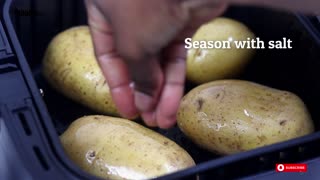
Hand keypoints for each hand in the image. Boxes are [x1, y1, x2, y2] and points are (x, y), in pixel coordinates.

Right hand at [85, 0, 226, 127]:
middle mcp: (131, 14)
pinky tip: (173, 102)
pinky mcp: (183, 22)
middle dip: (142, 93)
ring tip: (162, 118)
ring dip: (161, 92)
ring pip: (158, 62)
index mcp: (105, 11)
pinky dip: (175, 80)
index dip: (117, 86)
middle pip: (135, 61)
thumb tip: (144, 99)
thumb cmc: (147, 0)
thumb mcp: (132, 44)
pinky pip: (175, 56)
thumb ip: (138, 74)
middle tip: (147, 117)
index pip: (107, 55)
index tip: (126, 109)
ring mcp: (158, 18)